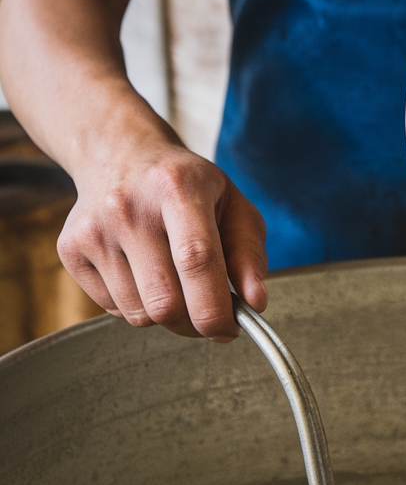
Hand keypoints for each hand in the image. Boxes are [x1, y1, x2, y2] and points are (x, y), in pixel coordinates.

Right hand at [58, 133, 267, 341]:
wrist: (120, 155)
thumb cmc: (187, 186)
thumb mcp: (233, 205)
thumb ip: (250, 255)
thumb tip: (255, 302)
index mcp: (178, 188)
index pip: (197, 260)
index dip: (216, 308)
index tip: (230, 329)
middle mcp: (129, 207)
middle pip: (165, 301)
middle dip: (195, 324)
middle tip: (210, 316)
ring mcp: (95, 229)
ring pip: (139, 314)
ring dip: (167, 315)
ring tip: (176, 283)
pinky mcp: (70, 249)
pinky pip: (113, 309)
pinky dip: (138, 306)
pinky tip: (145, 273)